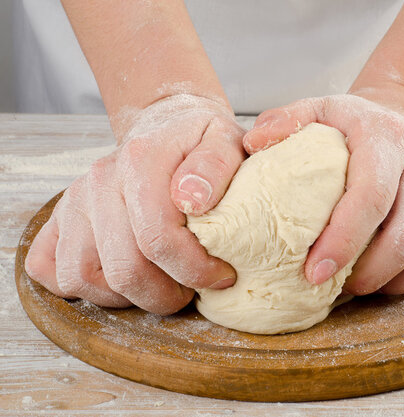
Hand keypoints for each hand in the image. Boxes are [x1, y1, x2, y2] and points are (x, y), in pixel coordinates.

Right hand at [25, 95, 245, 313]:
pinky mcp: (59, 219)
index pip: (158, 239)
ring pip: (81, 277)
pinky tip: (120, 279)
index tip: (221, 275)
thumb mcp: (226, 140)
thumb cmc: (200, 142)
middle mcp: (100, 180)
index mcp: (141, 160)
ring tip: (159, 285)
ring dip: (126, 297)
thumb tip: (191, 199)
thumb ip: (216, 166)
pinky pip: (49, 270)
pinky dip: (82, 288)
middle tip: (190, 290)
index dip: (194, 270)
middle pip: (122, 269)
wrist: (167, 125)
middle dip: (165, 296)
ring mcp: (75, 201)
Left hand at [243, 91, 403, 294]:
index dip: (344, 239)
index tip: (314, 273)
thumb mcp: (318, 110)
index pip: (372, 195)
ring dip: (401, 281)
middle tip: (338, 288)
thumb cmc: (353, 126)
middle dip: (371, 273)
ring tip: (367, 284)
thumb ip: (284, 122)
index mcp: (387, 137)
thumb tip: (253, 145)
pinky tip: (400, 277)